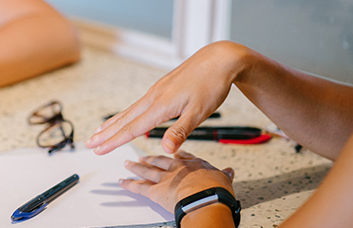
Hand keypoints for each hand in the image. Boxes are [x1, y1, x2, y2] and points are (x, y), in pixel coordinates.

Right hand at [85, 41, 248, 154]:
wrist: (219, 59)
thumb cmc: (211, 84)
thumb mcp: (200, 112)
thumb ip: (180, 131)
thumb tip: (165, 150)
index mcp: (161, 105)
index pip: (132, 128)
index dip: (114, 141)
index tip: (98, 149)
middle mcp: (154, 97)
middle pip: (124, 119)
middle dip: (105, 133)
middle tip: (88, 143)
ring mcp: (156, 91)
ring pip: (129, 110)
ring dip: (113, 123)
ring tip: (99, 132)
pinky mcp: (161, 88)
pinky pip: (138, 104)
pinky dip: (126, 114)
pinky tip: (126, 117)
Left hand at [119, 150, 234, 212]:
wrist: (206, 199)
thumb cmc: (216, 191)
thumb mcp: (224, 179)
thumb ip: (224, 175)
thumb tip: (230, 172)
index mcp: (193, 164)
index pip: (182, 156)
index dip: (176, 154)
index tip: (172, 152)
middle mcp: (177, 169)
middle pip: (160, 161)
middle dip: (151, 158)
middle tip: (143, 156)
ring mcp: (165, 179)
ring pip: (147, 171)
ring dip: (136, 167)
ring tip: (128, 164)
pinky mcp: (155, 191)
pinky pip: (139, 187)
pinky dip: (129, 185)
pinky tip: (122, 181)